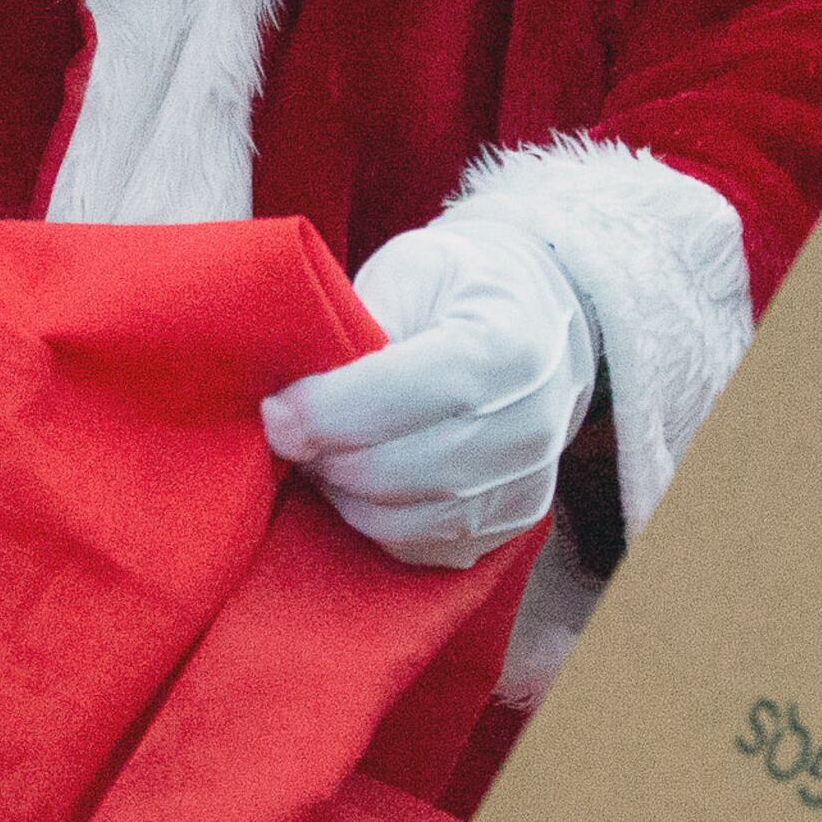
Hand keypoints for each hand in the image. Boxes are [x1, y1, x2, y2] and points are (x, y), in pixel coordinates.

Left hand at [260, 211, 597, 570]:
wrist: (546, 317)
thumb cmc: (461, 286)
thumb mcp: (410, 274)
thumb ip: (357, 331)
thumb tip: (290, 403)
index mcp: (505, 346)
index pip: (397, 396)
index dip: (322, 412)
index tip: (275, 411)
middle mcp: (530, 425)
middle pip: (394, 471)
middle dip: (324, 456)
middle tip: (290, 432)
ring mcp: (527, 482)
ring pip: (403, 522)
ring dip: (343, 494)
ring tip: (324, 452)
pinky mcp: (515, 521)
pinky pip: (423, 546)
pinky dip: (376, 520)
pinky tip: (361, 480)